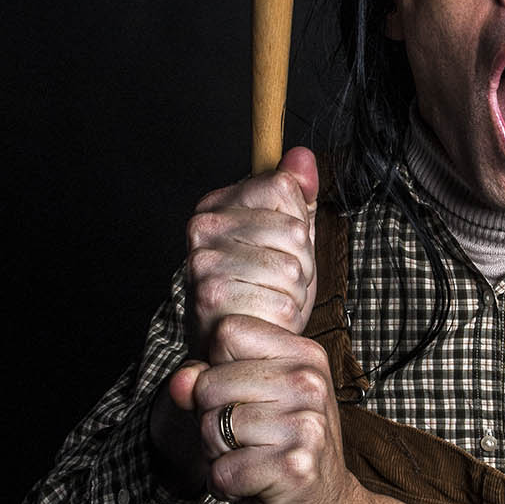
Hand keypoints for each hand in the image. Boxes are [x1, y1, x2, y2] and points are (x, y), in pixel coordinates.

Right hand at [184, 146, 318, 357]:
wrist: (231, 347)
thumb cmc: (259, 288)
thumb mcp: (286, 236)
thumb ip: (297, 195)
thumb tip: (302, 156)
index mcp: (216, 205)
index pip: (283, 188)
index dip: (297, 224)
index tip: (277, 247)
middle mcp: (202, 228)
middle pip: (294, 232)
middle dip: (300, 265)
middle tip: (275, 284)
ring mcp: (204, 264)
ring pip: (291, 270)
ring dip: (293, 295)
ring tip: (268, 302)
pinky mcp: (213, 301)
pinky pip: (283, 304)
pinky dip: (284, 320)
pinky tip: (262, 322)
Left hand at [185, 313, 429, 503]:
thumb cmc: (281, 451)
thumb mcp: (247, 402)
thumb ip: (207, 380)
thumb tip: (180, 382)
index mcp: (304, 354)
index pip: (226, 331)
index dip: (216, 368)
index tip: (244, 397)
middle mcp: (309, 382)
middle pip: (208, 384)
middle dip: (212, 420)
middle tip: (249, 440)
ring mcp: (306, 424)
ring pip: (211, 429)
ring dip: (219, 456)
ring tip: (253, 461)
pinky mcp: (293, 468)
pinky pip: (221, 472)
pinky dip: (226, 486)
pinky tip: (254, 486)